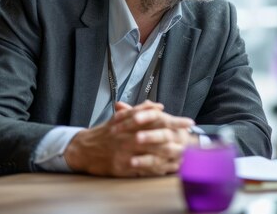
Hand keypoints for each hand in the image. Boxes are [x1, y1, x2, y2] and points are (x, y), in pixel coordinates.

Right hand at [64, 100, 193, 176]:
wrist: (84, 149)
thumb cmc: (106, 132)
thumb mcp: (121, 116)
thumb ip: (141, 109)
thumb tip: (159, 106)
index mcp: (130, 123)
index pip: (157, 119)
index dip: (175, 121)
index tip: (190, 122)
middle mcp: (129, 137)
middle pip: (158, 138)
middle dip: (178, 140)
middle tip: (193, 141)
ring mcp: (125, 153)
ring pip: (153, 155)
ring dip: (171, 156)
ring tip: (186, 155)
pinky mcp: (122, 167)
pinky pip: (143, 169)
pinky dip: (158, 169)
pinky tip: (169, 168)